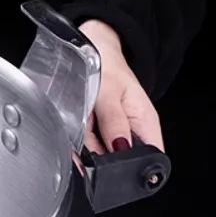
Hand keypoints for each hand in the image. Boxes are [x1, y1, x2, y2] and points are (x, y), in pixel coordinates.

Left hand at [79, 20, 163, 154]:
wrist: (88, 48)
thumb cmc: (105, 64)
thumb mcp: (110, 91)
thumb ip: (114, 121)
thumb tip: (121, 148)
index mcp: (143, 122)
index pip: (149, 154)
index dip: (135, 166)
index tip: (115, 168)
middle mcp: (127, 130)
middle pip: (118, 158)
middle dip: (102, 159)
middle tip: (87, 146)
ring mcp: (107, 131)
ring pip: (97, 153)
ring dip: (84, 152)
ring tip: (77, 134)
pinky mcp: (90, 130)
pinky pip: (82, 145)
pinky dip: (74, 145)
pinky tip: (68, 139)